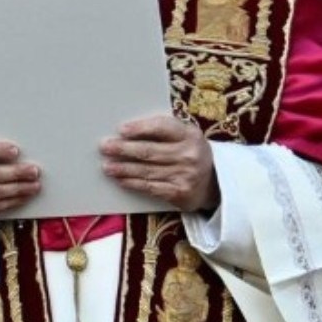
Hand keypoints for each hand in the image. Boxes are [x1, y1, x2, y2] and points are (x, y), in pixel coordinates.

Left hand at [101, 114, 219, 212]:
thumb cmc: (190, 152)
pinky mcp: (179, 193)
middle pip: (149, 151)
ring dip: (123, 168)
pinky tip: (121, 180)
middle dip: (124, 149)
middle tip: (105, 147)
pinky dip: (133, 183)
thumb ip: (163, 130)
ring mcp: (185, 175)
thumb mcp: (186, 136)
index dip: (140, 128)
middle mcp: (189, 155)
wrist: (216, 182)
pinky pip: (151, 187)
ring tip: (107, 166)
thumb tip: (127, 131)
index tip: (121, 129)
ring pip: (147, 171)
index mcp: (190, 134)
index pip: (162, 127)